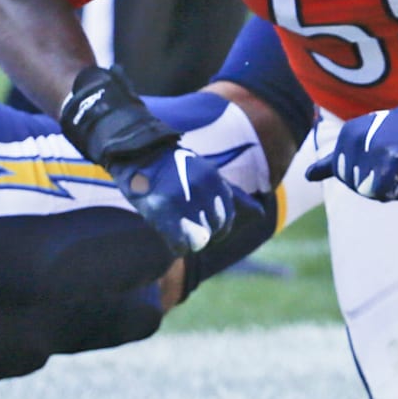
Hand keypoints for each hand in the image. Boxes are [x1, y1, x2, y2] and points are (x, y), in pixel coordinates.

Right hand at [110, 135, 261, 255]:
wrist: (136, 152)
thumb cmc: (172, 166)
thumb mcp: (205, 174)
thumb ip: (232, 195)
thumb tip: (261, 214)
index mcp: (216, 180)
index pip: (227, 219)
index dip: (215, 226)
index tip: (199, 222)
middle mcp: (203, 189)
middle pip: (216, 231)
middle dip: (204, 235)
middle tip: (185, 227)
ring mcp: (183, 200)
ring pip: (200, 241)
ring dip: (188, 240)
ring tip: (174, 226)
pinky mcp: (162, 210)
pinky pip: (181, 246)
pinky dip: (176, 246)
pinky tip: (168, 235)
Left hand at [305, 103, 397, 201]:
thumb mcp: (361, 140)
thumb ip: (333, 160)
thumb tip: (307, 176)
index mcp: (347, 135)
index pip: (339, 173)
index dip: (356, 179)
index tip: (374, 171)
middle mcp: (355, 140)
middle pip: (351, 184)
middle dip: (369, 187)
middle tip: (389, 177)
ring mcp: (372, 149)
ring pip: (364, 190)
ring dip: (381, 192)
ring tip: (396, 179)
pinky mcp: (391, 159)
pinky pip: (380, 192)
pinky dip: (390, 194)